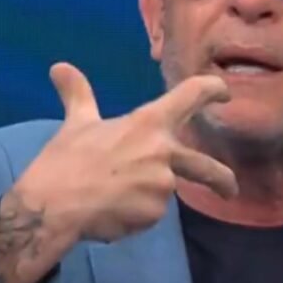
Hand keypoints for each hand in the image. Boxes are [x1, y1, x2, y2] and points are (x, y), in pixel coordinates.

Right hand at [13, 62, 238, 242]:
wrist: (54, 206)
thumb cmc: (66, 160)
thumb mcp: (76, 124)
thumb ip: (77, 95)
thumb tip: (59, 67)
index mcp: (149, 123)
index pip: (192, 94)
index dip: (213, 90)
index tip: (224, 94)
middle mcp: (164, 152)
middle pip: (208, 167)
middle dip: (223, 181)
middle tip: (229, 189)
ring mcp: (162, 186)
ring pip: (164, 191)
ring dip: (147, 196)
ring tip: (111, 196)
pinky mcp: (153, 214)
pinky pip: (149, 214)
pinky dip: (134, 215)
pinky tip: (111, 212)